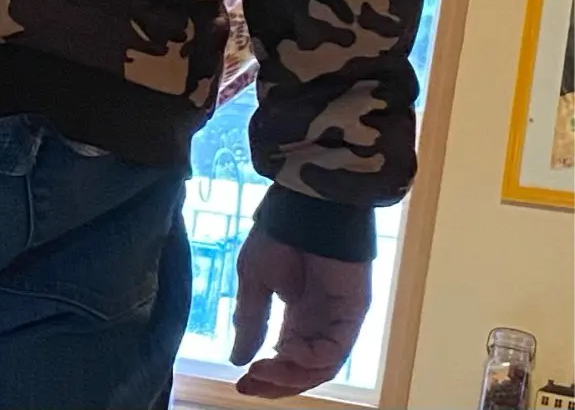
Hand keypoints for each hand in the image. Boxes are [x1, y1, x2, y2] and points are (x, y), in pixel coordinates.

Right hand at [231, 228, 370, 398]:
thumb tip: (237, 359)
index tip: (239, 381)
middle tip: (249, 385)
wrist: (303, 206)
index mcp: (297, 313)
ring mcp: (337, 319)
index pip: (285, 356)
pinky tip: (288, 351)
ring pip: (319, 366)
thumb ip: (251, 321)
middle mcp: (318, 321)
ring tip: (263, 371)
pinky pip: (336, 350)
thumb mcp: (254, 279)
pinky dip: (312, 359)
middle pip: (303, 369)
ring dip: (291, 376)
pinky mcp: (353, 313)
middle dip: (276, 382)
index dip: (265, 374)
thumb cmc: (278, 233)